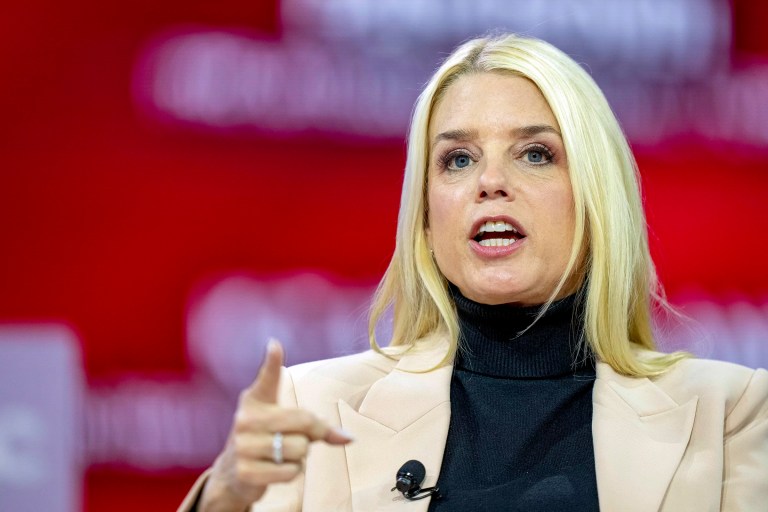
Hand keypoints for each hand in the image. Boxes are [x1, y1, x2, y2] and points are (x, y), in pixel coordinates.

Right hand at [198, 339, 352, 511]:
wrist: (233, 475)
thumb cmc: (269, 442)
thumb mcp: (288, 428)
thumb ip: (317, 427)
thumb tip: (350, 439)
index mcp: (255, 400)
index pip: (267, 379)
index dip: (272, 362)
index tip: (275, 344)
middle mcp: (245, 419)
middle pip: (304, 422)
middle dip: (309, 436)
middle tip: (293, 441)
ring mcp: (243, 445)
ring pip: (300, 449)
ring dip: (299, 458)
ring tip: (279, 456)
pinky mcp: (245, 471)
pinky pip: (291, 471)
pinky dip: (292, 473)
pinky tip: (274, 470)